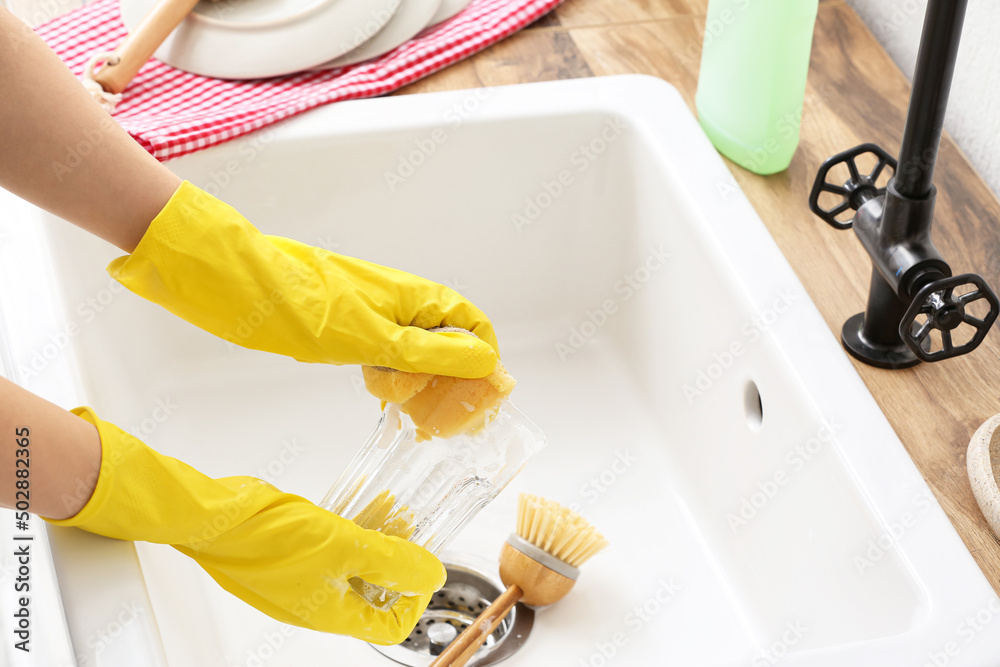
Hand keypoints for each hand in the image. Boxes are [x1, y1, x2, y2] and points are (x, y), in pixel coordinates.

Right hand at [43, 407, 445, 643]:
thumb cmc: (265, 540)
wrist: (213, 518)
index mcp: (331, 614)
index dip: (415, 603)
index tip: (426, 572)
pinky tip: (373, 507)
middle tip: (415, 536)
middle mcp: (318, 603)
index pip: (388, 629)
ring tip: (400, 515)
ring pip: (355, 568)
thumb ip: (390, 560)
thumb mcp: (343, 546)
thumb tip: (431, 574)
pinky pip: (335, 550)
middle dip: (399, 565)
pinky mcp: (294, 556)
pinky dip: (357, 532)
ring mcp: (304, 580)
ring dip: (381, 543)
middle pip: (374, 596)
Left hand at [106, 181, 498, 377]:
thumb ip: (430, 352)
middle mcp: (403, 301)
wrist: (237, 283)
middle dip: (447, 378)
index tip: (473, 399)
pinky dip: (387, 373)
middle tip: (431, 410)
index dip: (482, 362)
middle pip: (450, 341)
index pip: (475, 325)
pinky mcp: (352, 324)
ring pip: (418, 351)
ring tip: (393, 396)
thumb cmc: (302, 305)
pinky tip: (371, 385)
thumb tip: (485, 361)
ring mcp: (377, 312)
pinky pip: (388, 352)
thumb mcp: (372, 338)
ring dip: (415, 379)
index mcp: (417, 296)